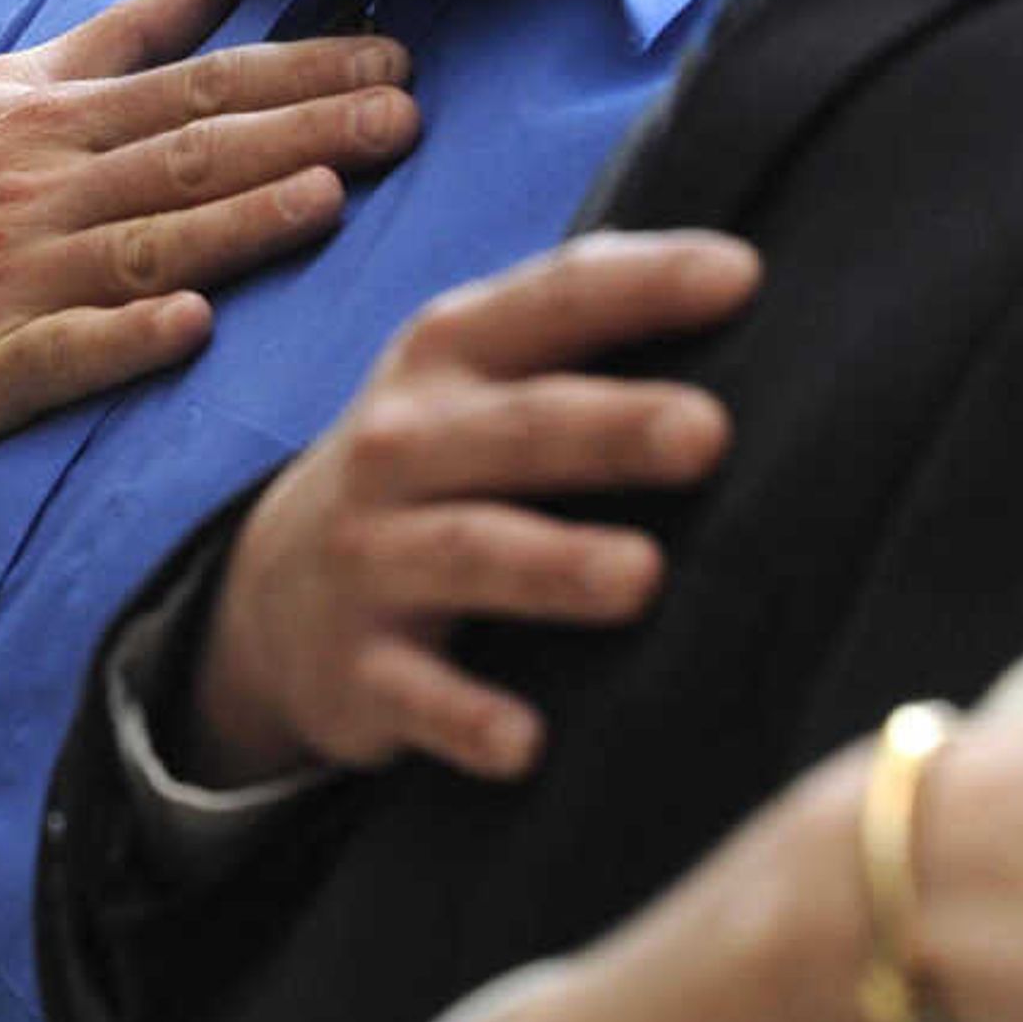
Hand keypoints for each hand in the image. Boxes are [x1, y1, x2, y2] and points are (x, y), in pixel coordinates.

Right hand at [0, 0, 417, 470]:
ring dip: (235, 222)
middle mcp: (40, 194)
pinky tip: (191, 329)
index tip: (395, 55)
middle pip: (188, 157)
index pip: (197, 89)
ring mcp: (13, 281)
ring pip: (142, 245)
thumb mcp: (0, 94)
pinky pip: (63, 353)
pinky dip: (124, 337)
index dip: (300, 74)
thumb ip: (121, 36)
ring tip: (328, 199)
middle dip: (301, 133)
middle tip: (409, 117)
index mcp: (50, 125)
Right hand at [193, 232, 753, 785]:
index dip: (642, 284)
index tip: (740, 276)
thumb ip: (584, 324)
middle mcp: (405, 444)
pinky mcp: (360, 668)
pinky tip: (527, 745)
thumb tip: (749, 278)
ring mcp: (375, 556)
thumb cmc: (435, 460)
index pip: (553, 300)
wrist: (274, 591)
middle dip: (611, 428)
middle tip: (707, 433)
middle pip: (519, 429)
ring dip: (555, 566)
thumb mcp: (478, 375)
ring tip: (642, 576)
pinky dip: (466, 719)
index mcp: (449, 354)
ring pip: (472, 552)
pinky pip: (417, 696)